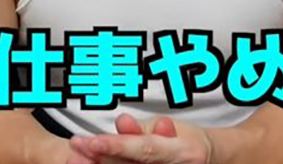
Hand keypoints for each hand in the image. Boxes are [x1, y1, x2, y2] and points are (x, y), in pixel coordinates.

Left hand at [65, 113, 212, 163]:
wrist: (206, 160)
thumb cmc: (184, 139)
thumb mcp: (169, 127)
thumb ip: (142, 130)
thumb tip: (121, 122)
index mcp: (182, 153)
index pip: (143, 150)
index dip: (117, 146)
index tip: (92, 141)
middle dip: (100, 158)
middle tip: (76, 147)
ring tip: (76, 156)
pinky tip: (88, 161)